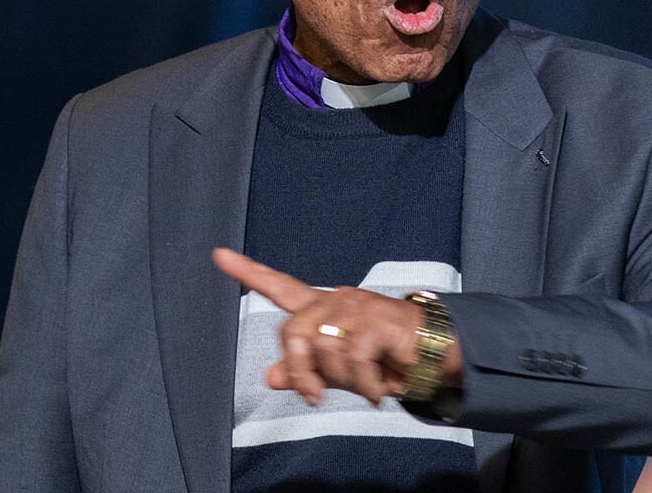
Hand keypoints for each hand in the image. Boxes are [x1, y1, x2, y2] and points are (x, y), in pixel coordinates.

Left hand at [212, 248, 462, 406]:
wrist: (433, 355)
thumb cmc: (385, 359)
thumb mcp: (340, 371)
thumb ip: (306, 371)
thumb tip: (271, 377)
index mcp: (324, 308)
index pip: (280, 286)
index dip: (248, 273)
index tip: (219, 255)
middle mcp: (335, 300)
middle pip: (293, 334)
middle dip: (303, 374)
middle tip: (319, 397)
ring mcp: (356, 306)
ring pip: (323, 352)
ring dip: (344, 382)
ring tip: (367, 383)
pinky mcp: (375, 320)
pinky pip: (352, 361)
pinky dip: (364, 387)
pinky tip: (379, 389)